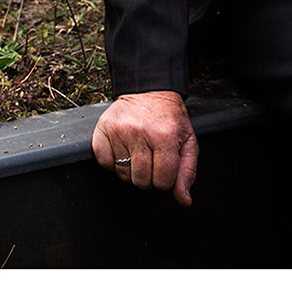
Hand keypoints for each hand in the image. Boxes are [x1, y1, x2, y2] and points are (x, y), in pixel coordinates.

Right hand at [92, 90, 197, 205]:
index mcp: (165, 137)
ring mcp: (119, 130)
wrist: (149, 91)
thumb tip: (184, 200)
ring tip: (138, 152)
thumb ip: (187, 173)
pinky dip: (112, 162)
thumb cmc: (170, 119)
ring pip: (123, 174)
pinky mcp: (103, 128)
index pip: (163, 181)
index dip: (165, 179)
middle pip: (141, 181)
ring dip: (131, 169)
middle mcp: (140, 132)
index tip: (165, 166)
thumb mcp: (188, 142)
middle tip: (151, 159)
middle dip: (148, 176)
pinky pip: (104, 162)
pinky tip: (122, 150)